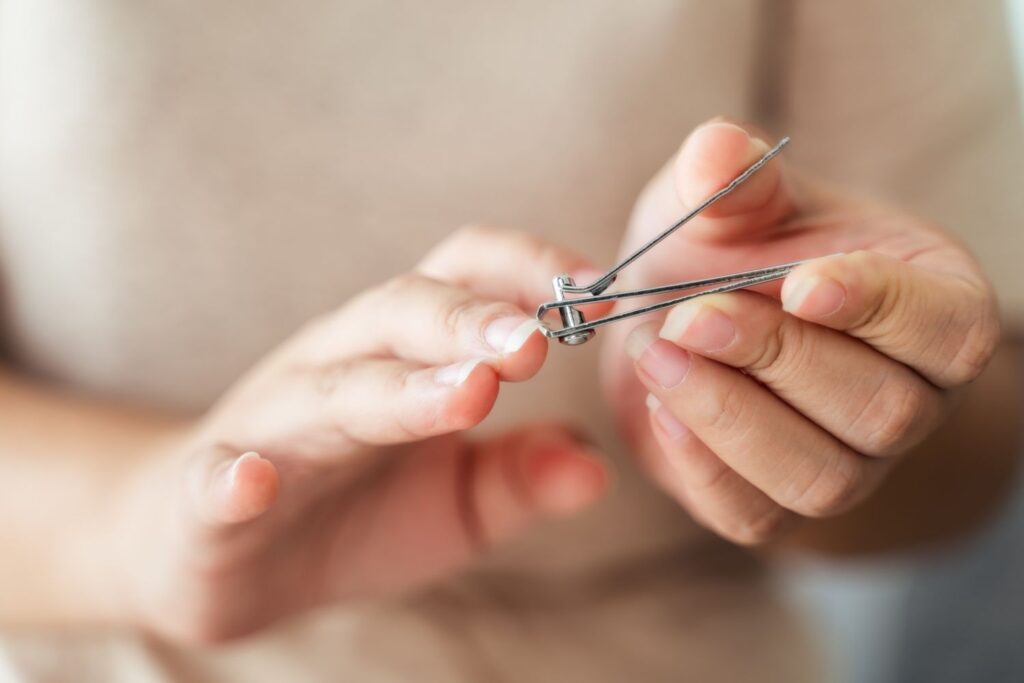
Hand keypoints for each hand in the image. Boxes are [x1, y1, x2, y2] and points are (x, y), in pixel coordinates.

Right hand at [109, 226, 608, 642]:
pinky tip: (254, 481)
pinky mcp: (210, 493)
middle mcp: (337, 366)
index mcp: (400, 355)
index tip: (599, 297)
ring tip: (470, 392)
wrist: (222, 555)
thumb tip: (598, 467)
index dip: (525, 273)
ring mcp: (272, 424)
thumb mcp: (459, 504)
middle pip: (401, 313)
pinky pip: (219, 475)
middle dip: (473, 320)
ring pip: (335, 387)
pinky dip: (236, 475)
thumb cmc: (354, 513)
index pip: (461, 278)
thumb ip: (520, 479)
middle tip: (539, 342)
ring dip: (400, 388)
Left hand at [601, 119, 999, 544]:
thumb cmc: (728, 246)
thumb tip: (716, 149)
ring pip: (820, 477)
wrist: (679, 314)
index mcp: (930, 308)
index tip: (802, 282)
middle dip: (778, 360)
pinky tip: (656, 407)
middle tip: (691, 315)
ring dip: (731, 418)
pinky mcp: (774, 505)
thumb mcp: (729, 198)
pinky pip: (754, 516)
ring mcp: (847, 464)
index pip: (949, 329)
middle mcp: (906, 399)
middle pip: (880, 410)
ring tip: (657, 355)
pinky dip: (701, 467)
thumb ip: (731, 176)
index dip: (882, 308)